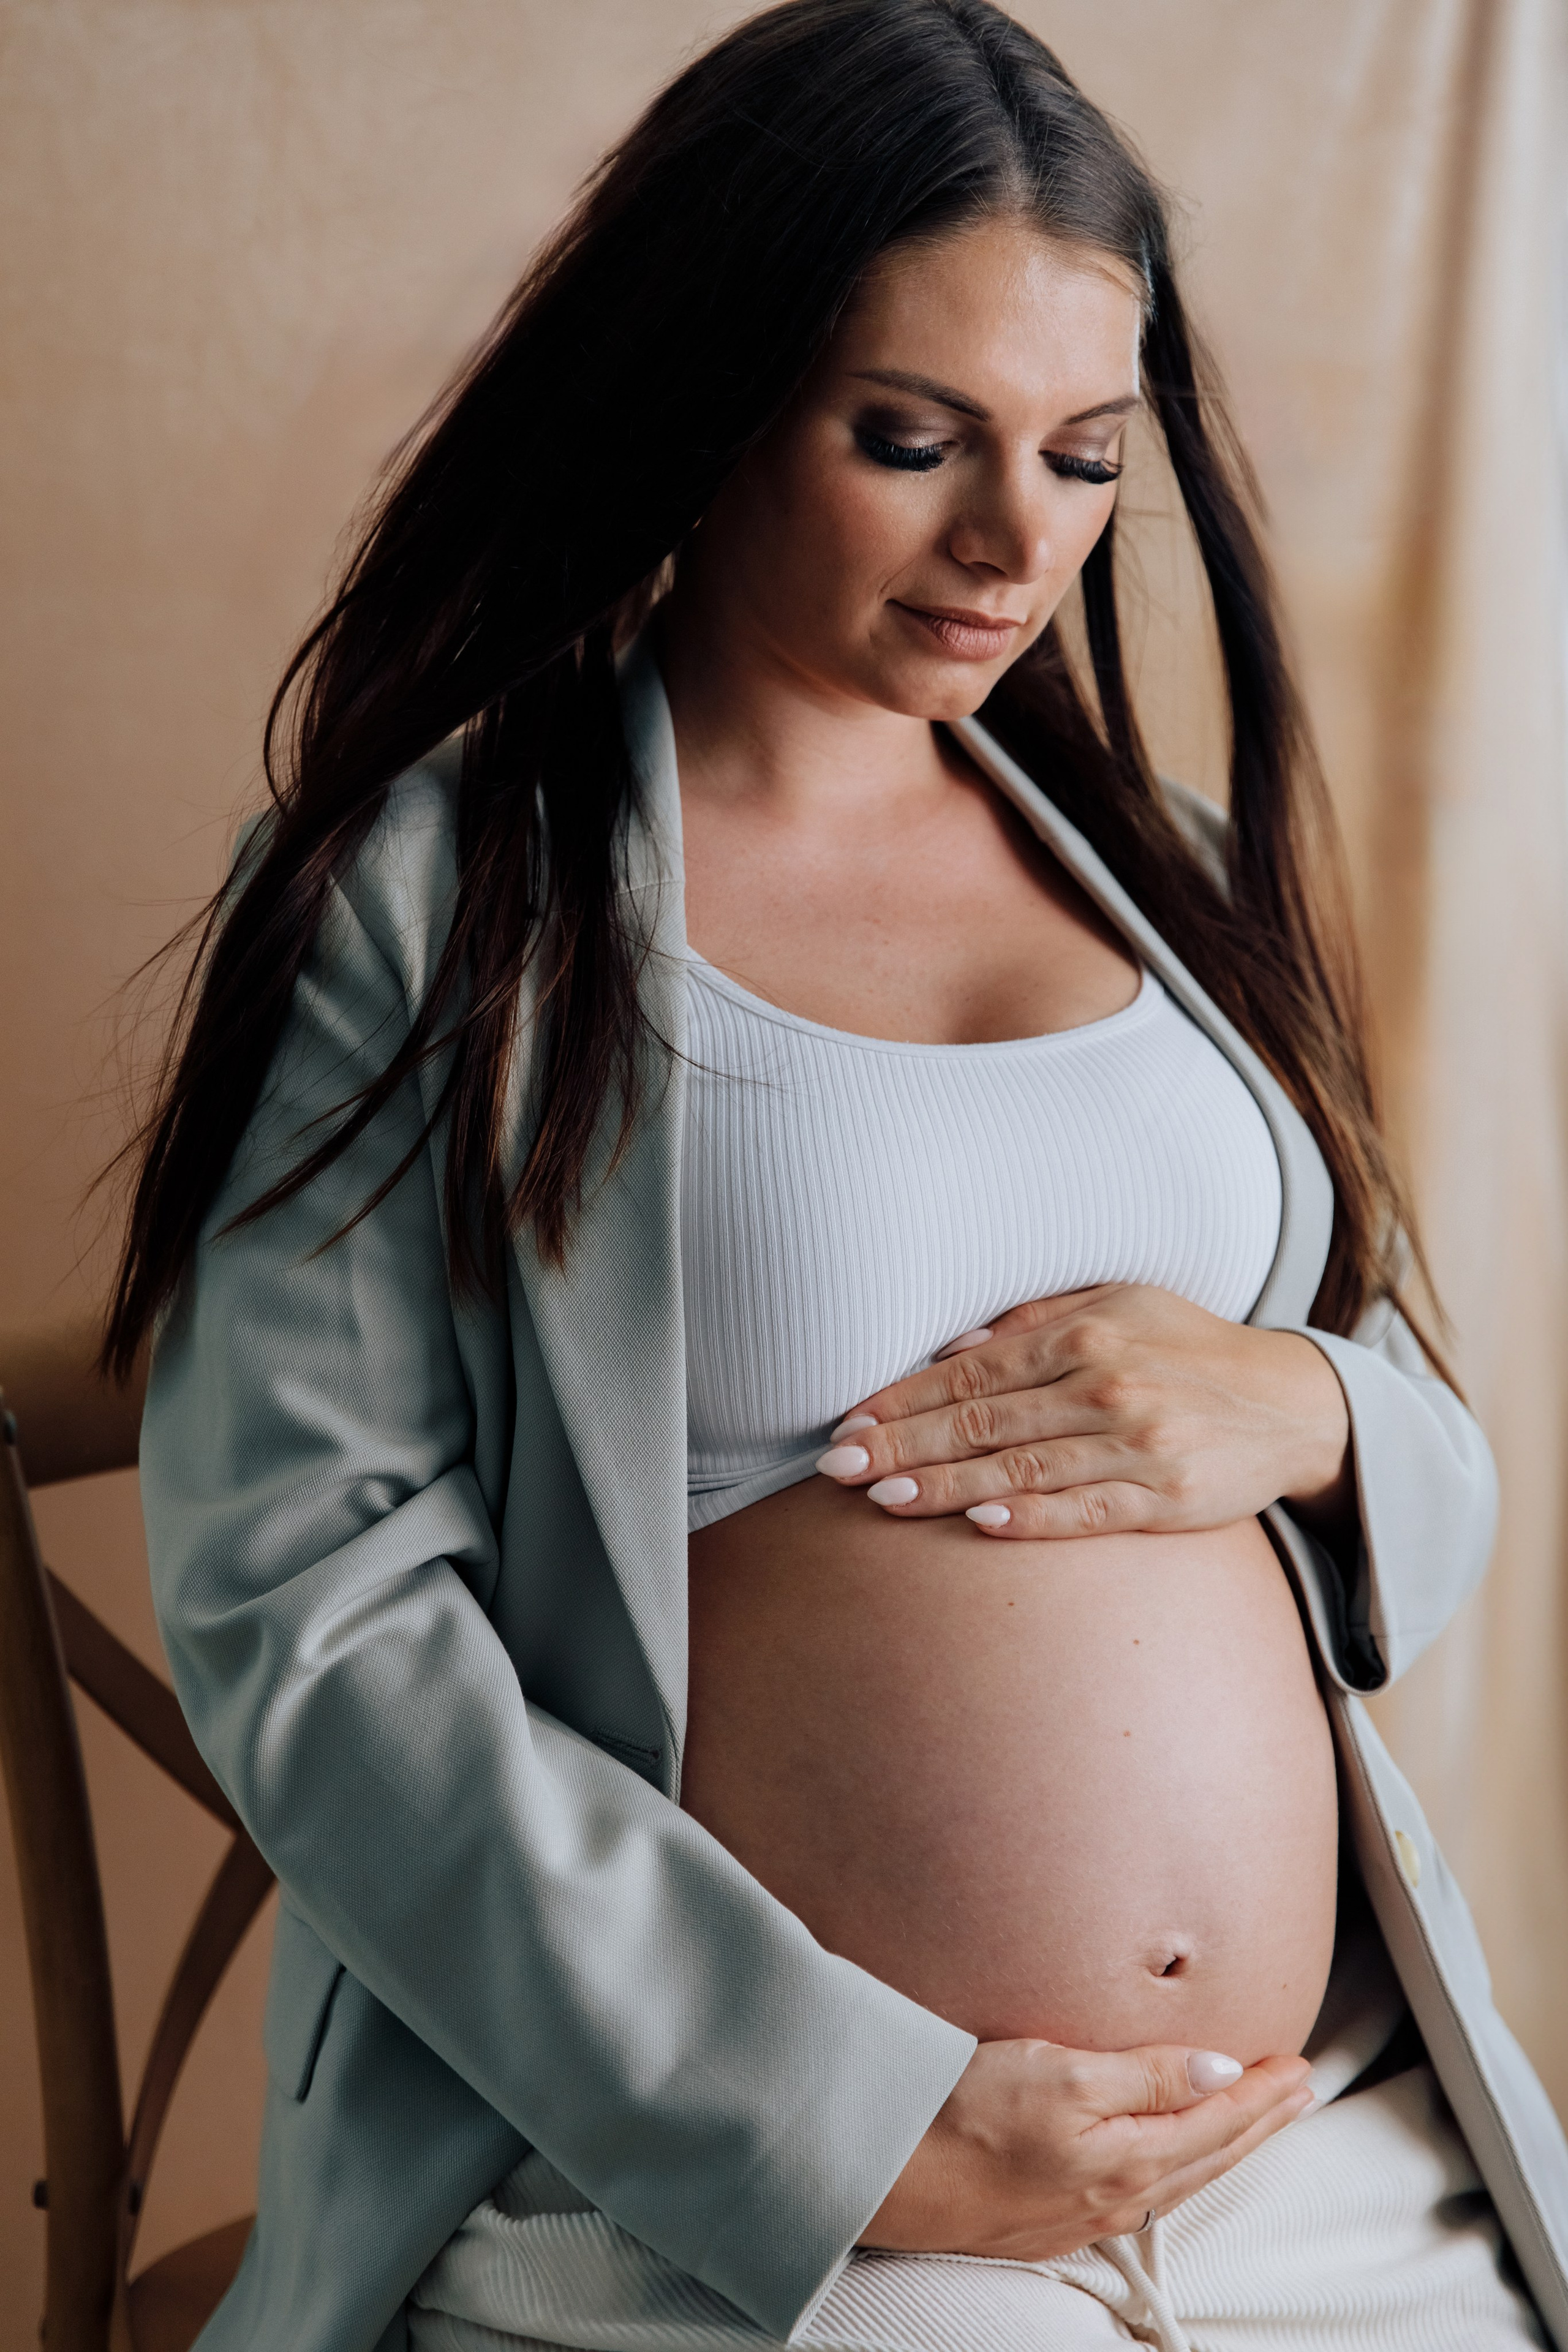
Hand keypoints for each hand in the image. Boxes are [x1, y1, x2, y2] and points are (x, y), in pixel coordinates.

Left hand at [816, 1285, 1352, 1539]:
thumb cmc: (1188, 1349)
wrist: (1292, 1403)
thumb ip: (1037, 1321)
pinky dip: (1030, 1520)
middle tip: (838, 1468)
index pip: (972, 1371)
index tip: (849, 1423)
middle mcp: (1106, 1385)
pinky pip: (1084, 1512)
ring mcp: (1137, 1445)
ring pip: (1022, 1470)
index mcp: (1086, 1334)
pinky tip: (979, 1525)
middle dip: (903, 1445)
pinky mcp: (1165, 1498)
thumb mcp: (1121, 1304)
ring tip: (885, 1499)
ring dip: (947, 1486)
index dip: (904, 1399)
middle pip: (984, 1421)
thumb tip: (953, 1344)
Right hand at [861, 2035, 1313, 2258]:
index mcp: (1129, 2158)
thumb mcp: (1061, 2074)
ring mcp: (1084, 2212)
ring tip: (1253, 2121)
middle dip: (1259, 2121)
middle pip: (1210, 2154)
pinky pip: (1143, 2189)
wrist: (889, 2174)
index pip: (1218, 2119)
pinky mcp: (1052, 2215)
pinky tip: (1173, 2156)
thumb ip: (1143, 2075)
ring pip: (1180, 2176)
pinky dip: (1178, 2164)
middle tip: (1299, 2092)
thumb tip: (1220, 2073)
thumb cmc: (964, 2115)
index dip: (1263, 2091)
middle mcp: (1117, 2194)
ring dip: (1224, 2144)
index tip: (1298, 2065)